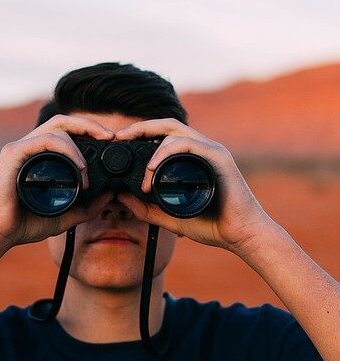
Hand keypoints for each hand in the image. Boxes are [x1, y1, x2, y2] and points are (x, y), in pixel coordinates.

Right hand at [0, 115, 114, 253]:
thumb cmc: (23, 224)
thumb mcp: (65, 216)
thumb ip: (87, 207)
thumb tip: (110, 195)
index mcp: (40, 156)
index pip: (66, 132)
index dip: (88, 131)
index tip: (109, 141)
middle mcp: (30, 147)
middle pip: (63, 121)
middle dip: (89, 124)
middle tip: (109, 136)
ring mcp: (20, 148)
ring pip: (56, 129)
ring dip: (78, 146)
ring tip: (86, 170)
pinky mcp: (13, 154)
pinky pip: (44, 140)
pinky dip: (66, 149)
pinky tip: (78, 166)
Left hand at [115, 118, 273, 256]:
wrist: (241, 235)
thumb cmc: (212, 225)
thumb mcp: (169, 217)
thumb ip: (146, 209)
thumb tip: (121, 197)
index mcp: (191, 158)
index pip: (163, 135)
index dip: (140, 133)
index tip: (119, 142)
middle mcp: (201, 149)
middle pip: (167, 125)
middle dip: (141, 127)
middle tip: (120, 137)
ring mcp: (211, 151)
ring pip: (175, 132)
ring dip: (153, 147)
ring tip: (143, 172)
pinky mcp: (218, 158)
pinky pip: (189, 145)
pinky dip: (167, 152)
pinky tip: (154, 168)